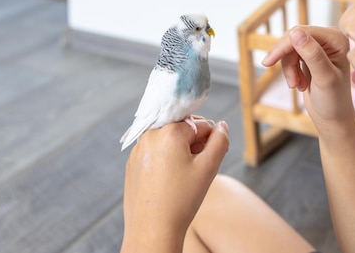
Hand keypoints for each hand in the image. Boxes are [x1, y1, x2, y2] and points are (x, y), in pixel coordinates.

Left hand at [121, 119, 228, 252]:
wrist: (152, 230)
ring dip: (180, 152)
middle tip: (201, 167)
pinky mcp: (132, 164)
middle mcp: (150, 135)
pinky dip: (165, 161)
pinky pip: (154, 154)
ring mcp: (138, 150)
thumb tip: (221, 126)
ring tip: (186, 176)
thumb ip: (220, 141)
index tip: (213, 157)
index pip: (201, 125)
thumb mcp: (208, 168)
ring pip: (167, 141)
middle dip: (195, 144)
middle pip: (182, 130)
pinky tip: (171, 181)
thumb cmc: (181, 199)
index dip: (211, 140)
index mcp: (169, 132)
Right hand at [262, 26, 353, 127]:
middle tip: (290, 83)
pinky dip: (290, 70)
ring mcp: (320, 46)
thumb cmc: (334, 101)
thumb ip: (312, 54)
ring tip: (297, 86)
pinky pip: (291, 55)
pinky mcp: (311, 54)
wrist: (333, 118)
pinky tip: (299, 84)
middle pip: (295, 38)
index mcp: (338, 39)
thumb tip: (295, 32)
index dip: (284, 46)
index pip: (304, 33)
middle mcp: (330, 38)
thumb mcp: (324, 78)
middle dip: (287, 61)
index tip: (268, 63)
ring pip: (290, 48)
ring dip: (289, 68)